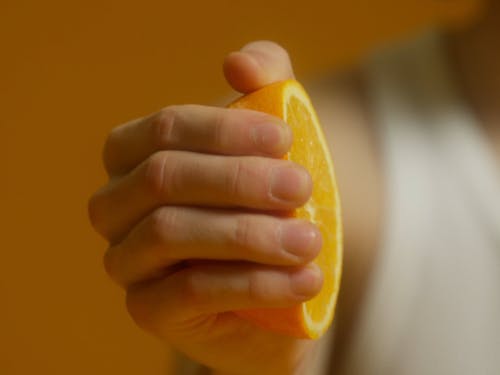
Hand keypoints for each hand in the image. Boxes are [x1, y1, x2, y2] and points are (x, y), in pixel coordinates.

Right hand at [88, 41, 322, 374]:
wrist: (269, 280)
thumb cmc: (264, 202)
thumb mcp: (270, 140)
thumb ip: (264, 83)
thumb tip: (239, 64)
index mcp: (133, 157)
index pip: (166, 129)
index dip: (225, 129)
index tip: (286, 138)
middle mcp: (115, 206)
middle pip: (165, 178)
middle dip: (240, 179)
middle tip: (303, 186)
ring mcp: (125, 261)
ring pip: (171, 232)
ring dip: (250, 232)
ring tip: (310, 239)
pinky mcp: (148, 309)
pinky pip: (192, 291)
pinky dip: (255, 282)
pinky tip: (304, 279)